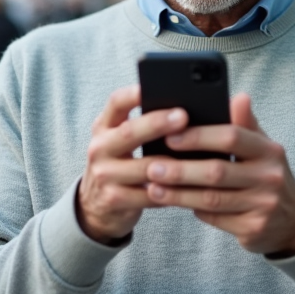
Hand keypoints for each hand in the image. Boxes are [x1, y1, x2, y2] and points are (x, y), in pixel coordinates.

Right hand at [77, 85, 188, 243]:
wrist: (96, 207)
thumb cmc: (119, 166)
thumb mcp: (120, 143)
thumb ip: (141, 127)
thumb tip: (185, 112)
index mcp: (104, 127)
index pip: (116, 102)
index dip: (134, 94)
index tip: (152, 86)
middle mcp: (100, 148)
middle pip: (129, 132)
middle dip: (157, 123)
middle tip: (183, 115)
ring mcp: (104, 175)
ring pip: (144, 167)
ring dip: (173, 163)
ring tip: (199, 155)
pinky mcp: (113, 199)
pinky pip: (149, 195)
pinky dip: (172, 191)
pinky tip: (191, 186)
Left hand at [144, 93, 294, 255]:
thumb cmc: (267, 175)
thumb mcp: (263, 148)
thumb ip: (246, 124)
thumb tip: (238, 96)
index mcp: (269, 150)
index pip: (232, 137)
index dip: (199, 136)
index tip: (170, 136)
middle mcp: (270, 177)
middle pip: (217, 172)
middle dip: (181, 169)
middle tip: (152, 166)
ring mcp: (263, 206)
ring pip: (211, 199)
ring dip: (178, 193)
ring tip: (153, 187)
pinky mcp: (253, 229)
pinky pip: (215, 218)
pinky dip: (193, 209)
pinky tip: (176, 202)